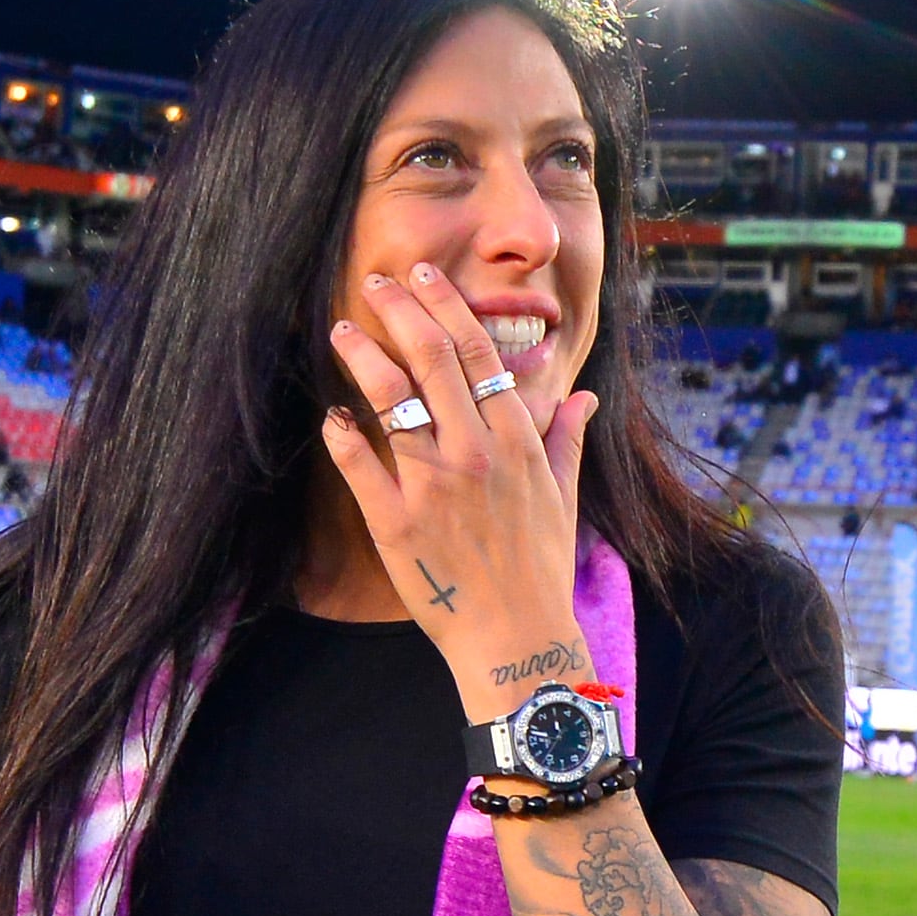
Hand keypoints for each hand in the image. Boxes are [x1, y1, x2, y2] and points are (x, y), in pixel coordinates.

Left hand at [319, 265, 598, 703]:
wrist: (516, 639)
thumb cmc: (539, 569)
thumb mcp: (563, 500)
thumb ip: (566, 441)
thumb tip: (584, 399)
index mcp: (517, 440)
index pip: (480, 352)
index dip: (448, 304)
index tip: (425, 276)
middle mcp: (475, 453)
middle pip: (432, 358)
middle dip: (400, 310)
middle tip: (377, 282)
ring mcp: (433, 486)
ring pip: (391, 400)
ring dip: (363, 357)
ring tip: (342, 330)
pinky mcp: (394, 523)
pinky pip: (359, 464)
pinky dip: (342, 433)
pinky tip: (332, 412)